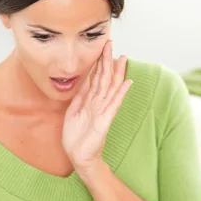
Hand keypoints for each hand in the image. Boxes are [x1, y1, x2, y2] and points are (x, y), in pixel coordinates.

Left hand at [62, 40, 132, 175]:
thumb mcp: (72, 112)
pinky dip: (121, 93)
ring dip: (117, 72)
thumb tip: (83, 81)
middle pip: (105, 78)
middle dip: (107, 61)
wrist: (79, 156)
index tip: (101, 49)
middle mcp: (99, 103)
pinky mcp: (105, 120)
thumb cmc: (76, 137)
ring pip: (111, 87)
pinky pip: (114, 104)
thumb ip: (79, 97)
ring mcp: (103, 111)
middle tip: (110, 44)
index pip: (96, 78)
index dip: (98, 64)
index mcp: (90, 101)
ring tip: (123, 58)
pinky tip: (128, 82)